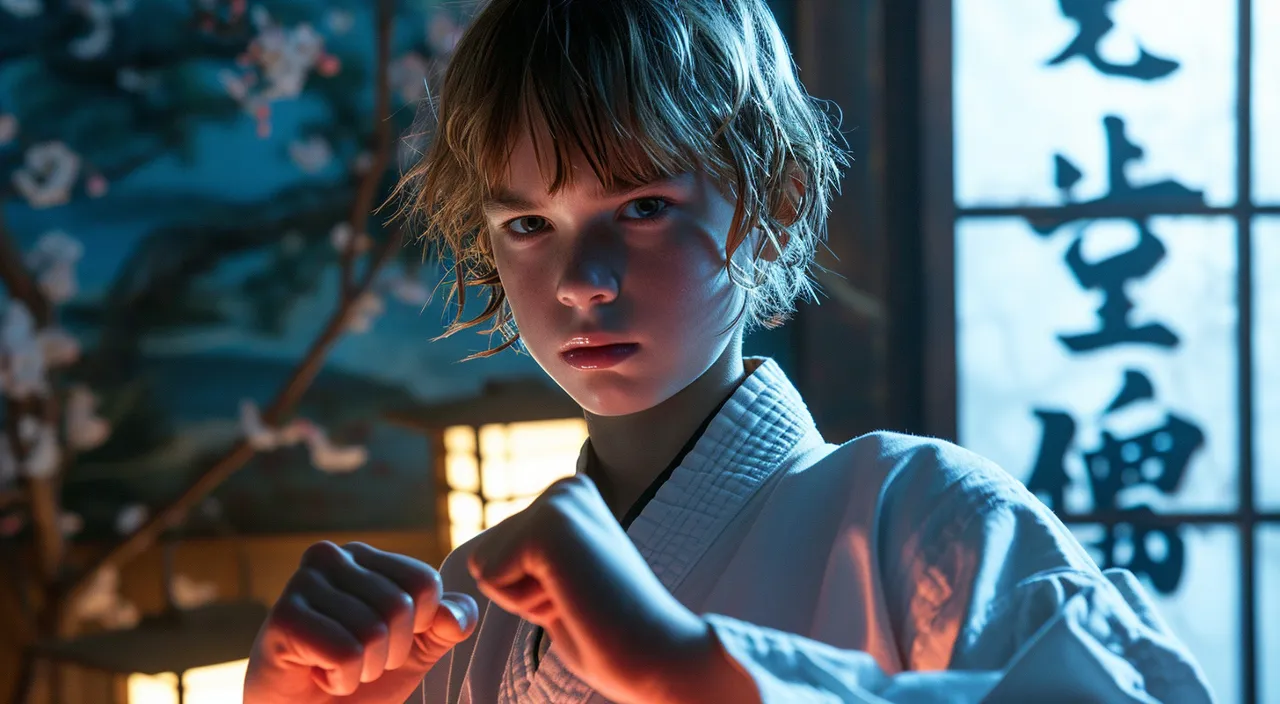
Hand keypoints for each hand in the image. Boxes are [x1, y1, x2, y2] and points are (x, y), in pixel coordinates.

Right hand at [244, 541, 477, 703]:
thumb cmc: (361, 678)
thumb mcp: (420, 648)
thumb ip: (450, 623)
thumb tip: (451, 617)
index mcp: (364, 556)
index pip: (424, 582)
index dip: (420, 626)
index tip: (388, 641)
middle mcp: (331, 557)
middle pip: (400, 606)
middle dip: (390, 652)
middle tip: (358, 660)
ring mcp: (303, 583)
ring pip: (373, 631)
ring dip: (363, 668)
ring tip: (337, 667)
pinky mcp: (284, 618)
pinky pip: (345, 652)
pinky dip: (340, 678)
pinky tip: (318, 674)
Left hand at [467, 474, 713, 703]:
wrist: (659, 651)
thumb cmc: (610, 631)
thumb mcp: (559, 578)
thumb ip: (528, 558)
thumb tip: (483, 558)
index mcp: (570, 495)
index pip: (496, 549)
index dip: (527, 590)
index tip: (580, 593)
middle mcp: (565, 486)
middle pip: (485, 553)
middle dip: (520, 592)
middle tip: (579, 598)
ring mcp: (558, 501)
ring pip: (484, 564)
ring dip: (522, 598)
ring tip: (576, 597)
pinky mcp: (547, 526)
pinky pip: (491, 578)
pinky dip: (523, 604)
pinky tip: (572, 598)